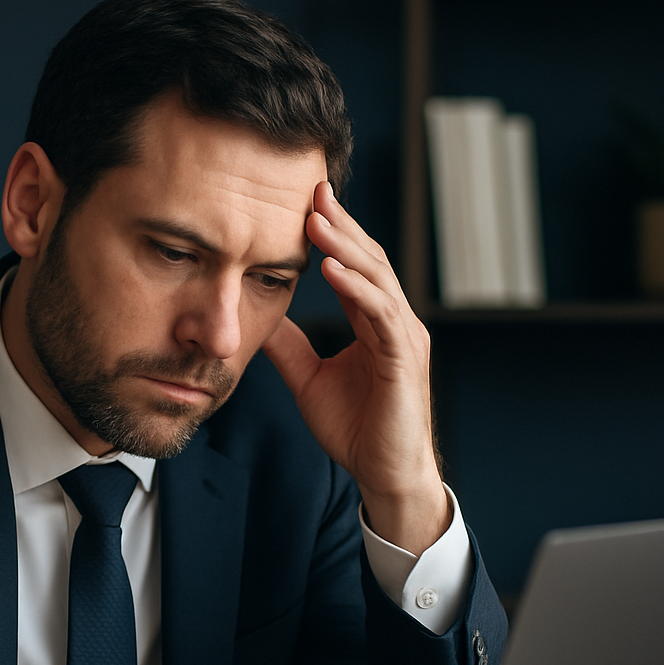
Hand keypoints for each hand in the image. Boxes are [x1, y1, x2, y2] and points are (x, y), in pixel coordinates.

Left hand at [262, 181, 449, 555]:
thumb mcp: (309, 379)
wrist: (384, 475)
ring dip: (345, 246)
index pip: (353, 267)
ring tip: (315, 219)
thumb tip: (258, 318)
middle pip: (368, 260)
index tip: (302, 204)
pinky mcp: (404, 358)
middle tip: (312, 190)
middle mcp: (394, 322)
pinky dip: (356, 288)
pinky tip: (331, 268)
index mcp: (374, 323)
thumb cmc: (356, 430)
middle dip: (339, 225)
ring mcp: (404, 337)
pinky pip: (381, 313)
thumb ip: (289, 347)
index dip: (330, 234)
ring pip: (376, 278)